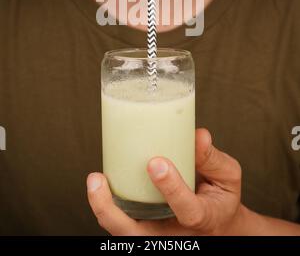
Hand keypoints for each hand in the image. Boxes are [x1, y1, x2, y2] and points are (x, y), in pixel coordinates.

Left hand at [87, 128, 242, 235]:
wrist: (217, 222)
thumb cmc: (219, 196)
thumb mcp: (227, 176)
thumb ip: (213, 157)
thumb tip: (198, 135)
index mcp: (203, 219)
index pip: (188, 211)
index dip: (172, 188)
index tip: (156, 162)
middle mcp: (175, 234)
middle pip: (137, 236)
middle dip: (112, 213)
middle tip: (98, 180)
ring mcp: (157, 235)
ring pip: (123, 232)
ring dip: (103, 208)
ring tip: (94, 180)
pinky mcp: (145, 228)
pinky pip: (122, 222)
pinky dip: (107, 205)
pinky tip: (100, 182)